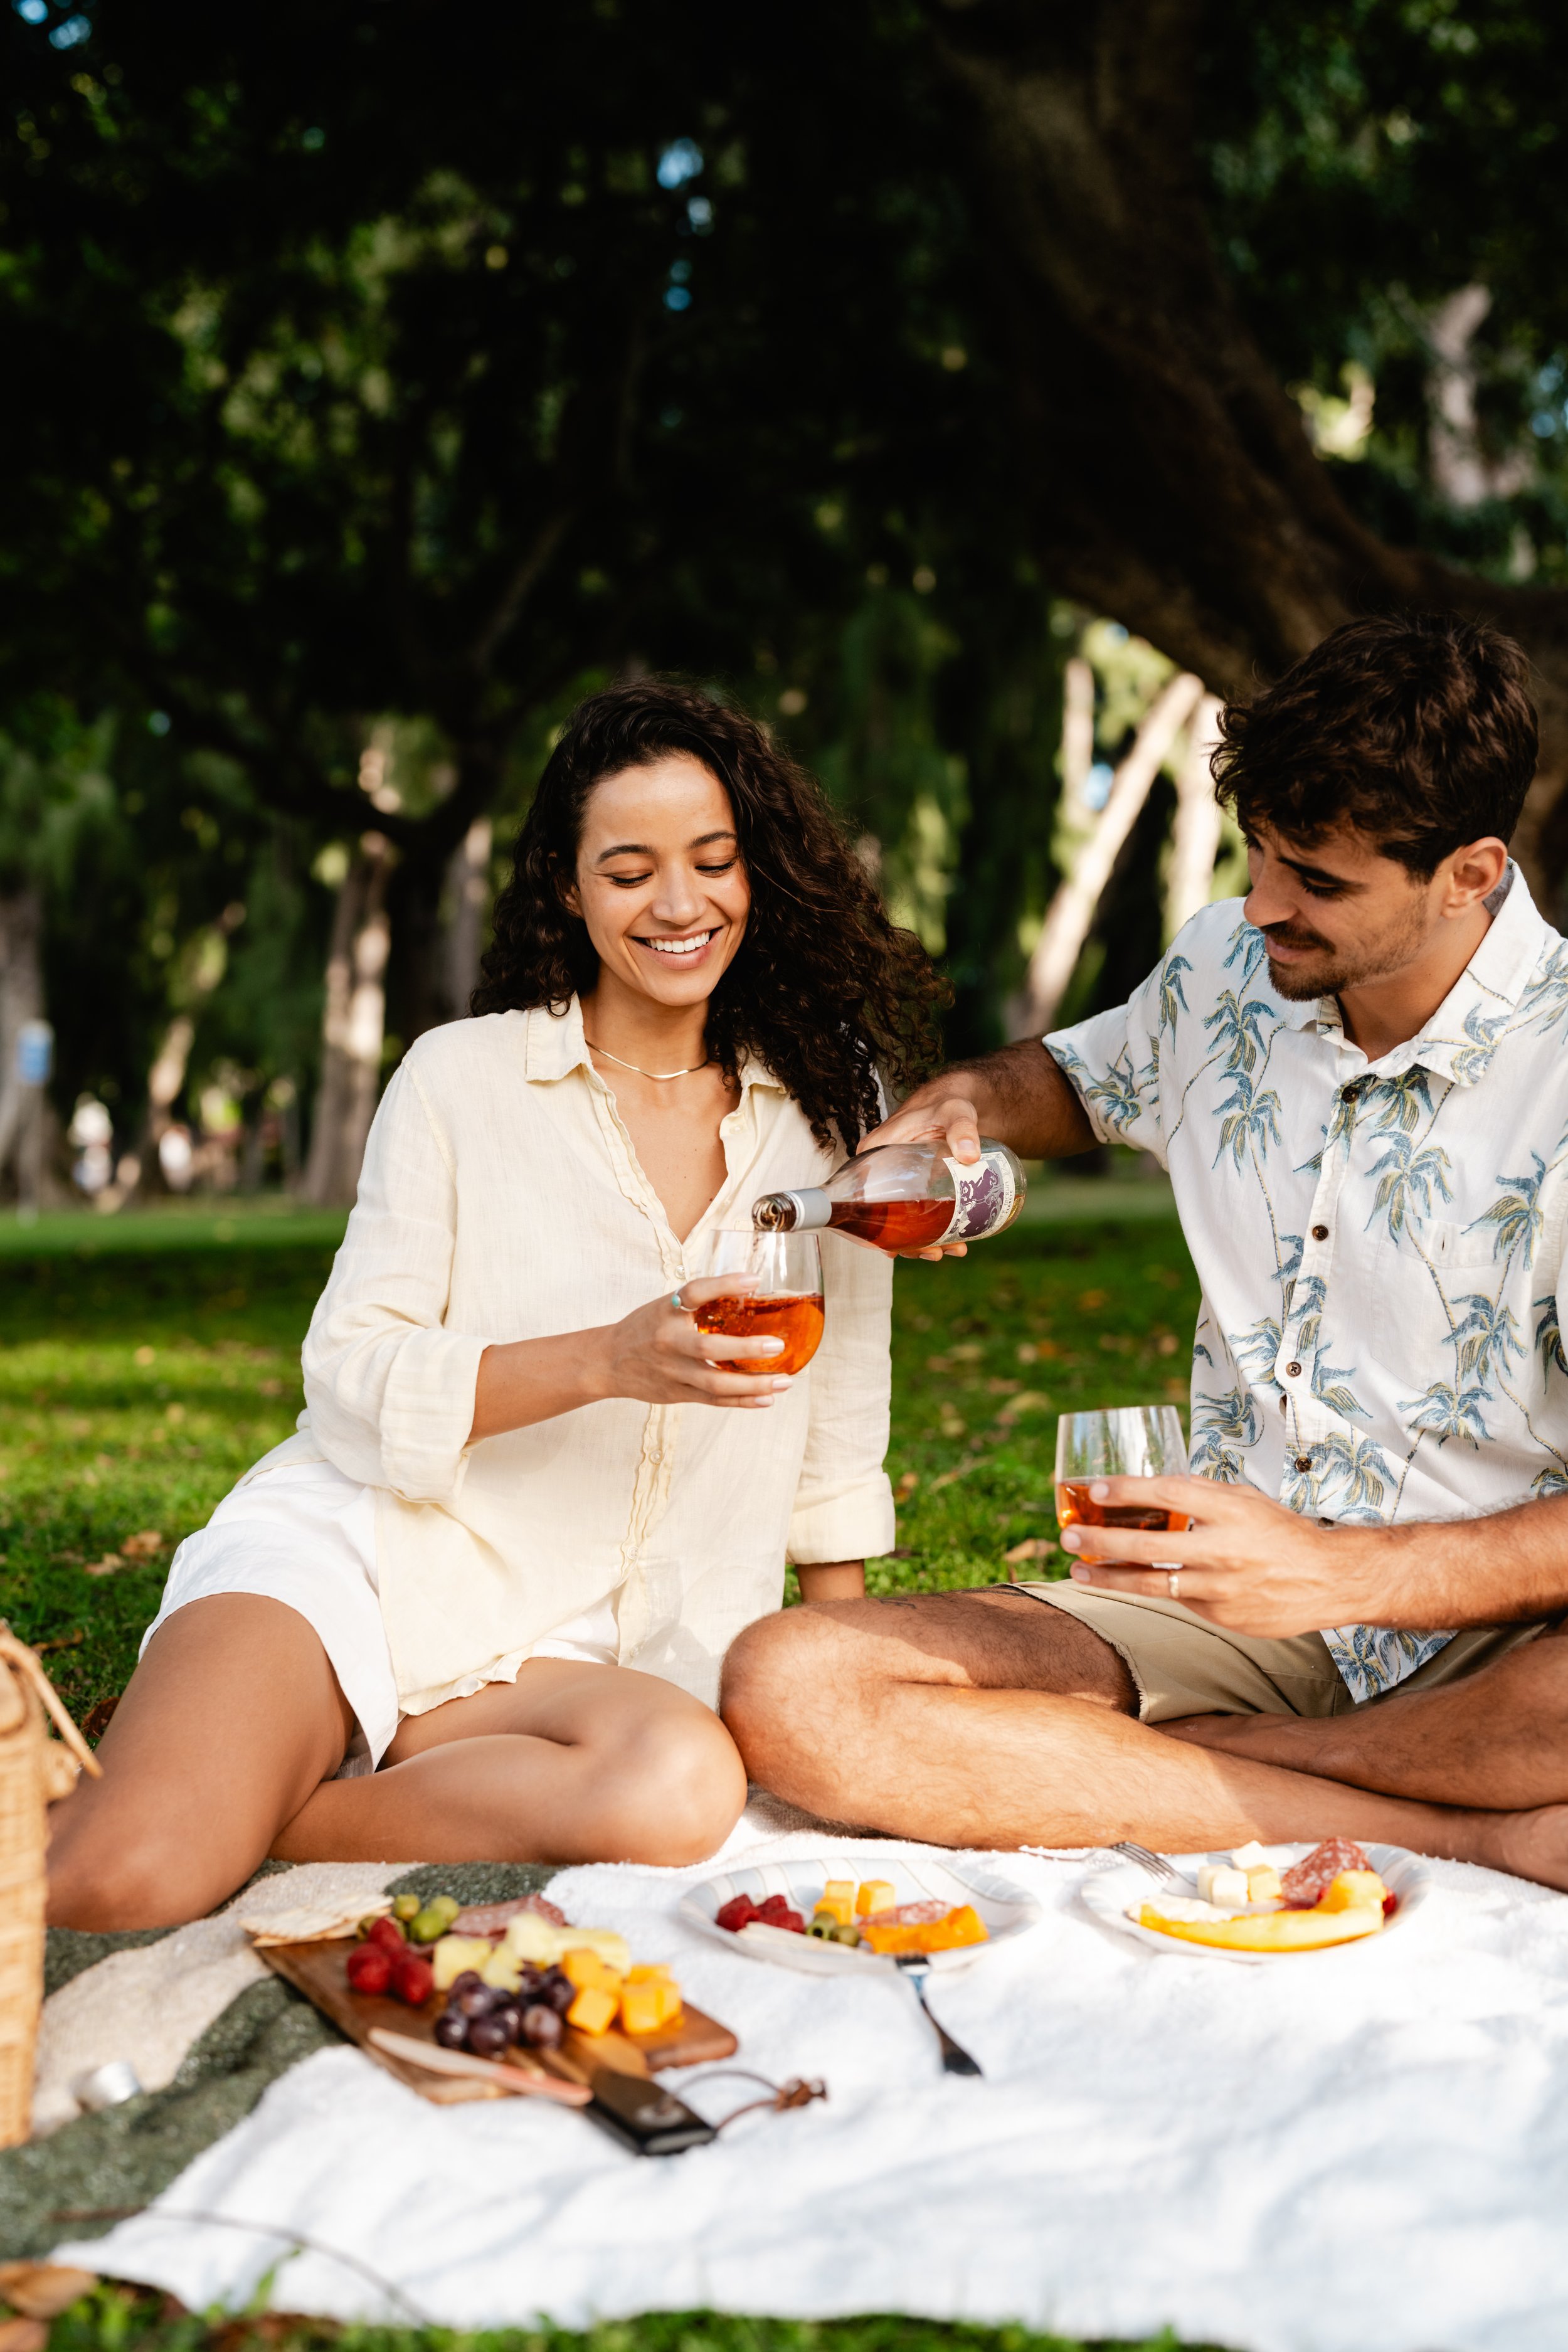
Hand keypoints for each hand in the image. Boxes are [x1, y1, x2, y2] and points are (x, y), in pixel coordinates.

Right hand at [596, 1276, 793, 1409]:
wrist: (607, 1362)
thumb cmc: (645, 1328)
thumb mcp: (664, 1306)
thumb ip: (697, 1301)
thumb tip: (749, 1287)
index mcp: (665, 1311)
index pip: (695, 1291)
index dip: (725, 1284)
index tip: (754, 1280)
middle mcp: (668, 1341)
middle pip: (707, 1347)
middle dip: (746, 1349)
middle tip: (778, 1345)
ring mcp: (672, 1371)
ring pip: (715, 1383)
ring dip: (752, 1384)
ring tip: (784, 1381)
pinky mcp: (677, 1393)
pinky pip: (713, 1400)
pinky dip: (741, 1401)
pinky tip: (767, 1399)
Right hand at [852, 1085, 979, 1261]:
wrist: (958, 1107)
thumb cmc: (948, 1105)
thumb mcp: (954, 1112)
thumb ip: (962, 1128)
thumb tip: (970, 1154)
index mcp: (875, 1152)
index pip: (858, 1195)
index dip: (868, 1227)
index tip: (888, 1248)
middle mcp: (881, 1171)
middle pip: (882, 1216)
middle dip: (905, 1243)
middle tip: (934, 1254)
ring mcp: (898, 1183)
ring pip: (901, 1221)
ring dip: (922, 1243)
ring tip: (950, 1251)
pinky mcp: (914, 1190)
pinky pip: (917, 1216)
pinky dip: (932, 1233)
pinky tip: (954, 1244)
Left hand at [1058, 1474, 1381, 1637]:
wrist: (1330, 1579)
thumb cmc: (1283, 1532)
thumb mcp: (1246, 1499)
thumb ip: (1201, 1493)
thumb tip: (1154, 1486)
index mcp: (1228, 1510)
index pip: (1166, 1493)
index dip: (1125, 1491)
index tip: (1092, 1490)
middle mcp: (1221, 1547)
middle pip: (1145, 1544)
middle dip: (1098, 1540)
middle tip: (1067, 1537)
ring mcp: (1220, 1587)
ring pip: (1150, 1583)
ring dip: (1108, 1577)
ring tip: (1077, 1571)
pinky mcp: (1221, 1616)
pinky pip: (1179, 1601)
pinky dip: (1155, 1591)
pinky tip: (1132, 1584)